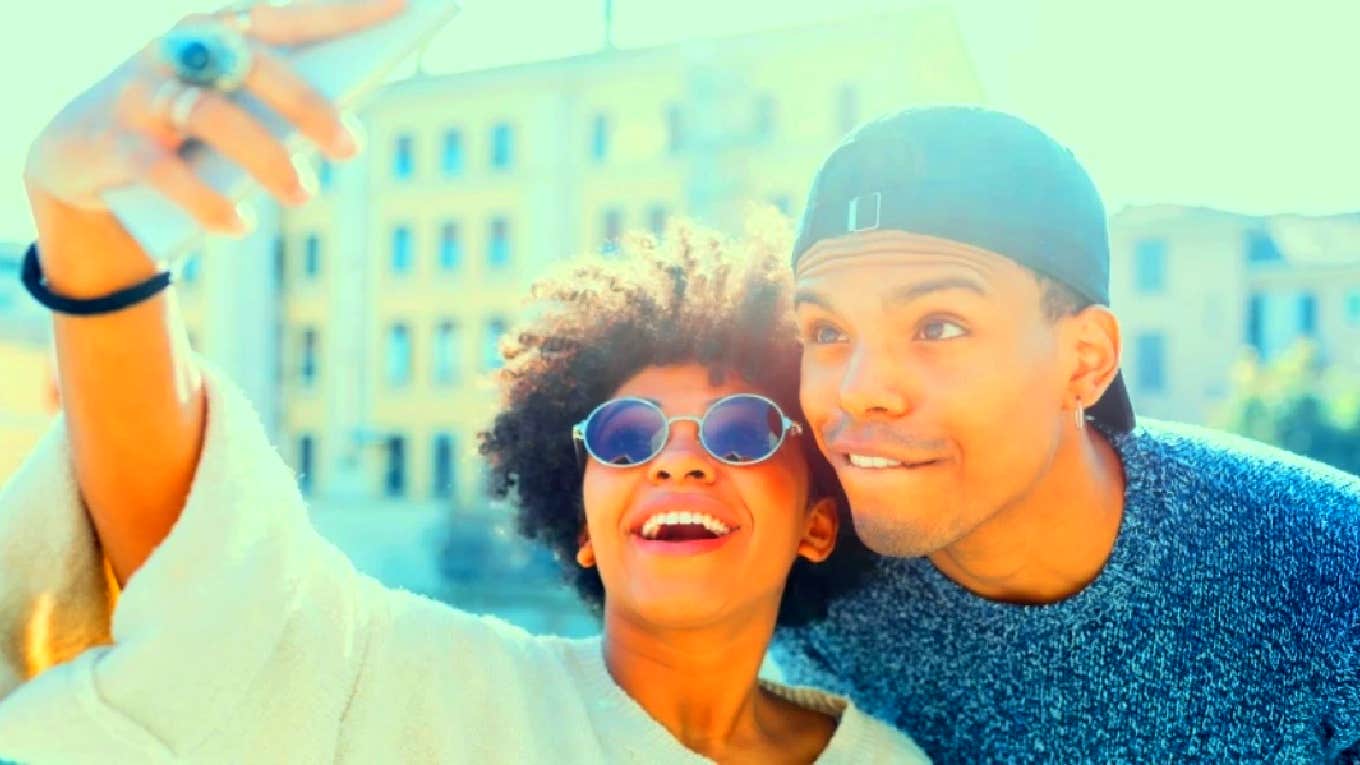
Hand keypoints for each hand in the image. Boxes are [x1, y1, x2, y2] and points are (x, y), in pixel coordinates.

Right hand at [23, 0, 405, 236]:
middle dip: (307, 104)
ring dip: (265, 157)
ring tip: (304, 195)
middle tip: (353, 148)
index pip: (287, 16)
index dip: (342, 11)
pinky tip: (240, 225)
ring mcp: (141, 91)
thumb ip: (279, 110)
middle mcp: (179, 50)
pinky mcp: (112, 141)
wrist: (81, 155)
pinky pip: (162, 170)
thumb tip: (350, 131)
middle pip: (253, 63)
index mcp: (218, 32)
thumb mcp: (233, 112)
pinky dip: (205, 201)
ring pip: (211, 115)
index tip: (402, 5)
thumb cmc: (185, 129)